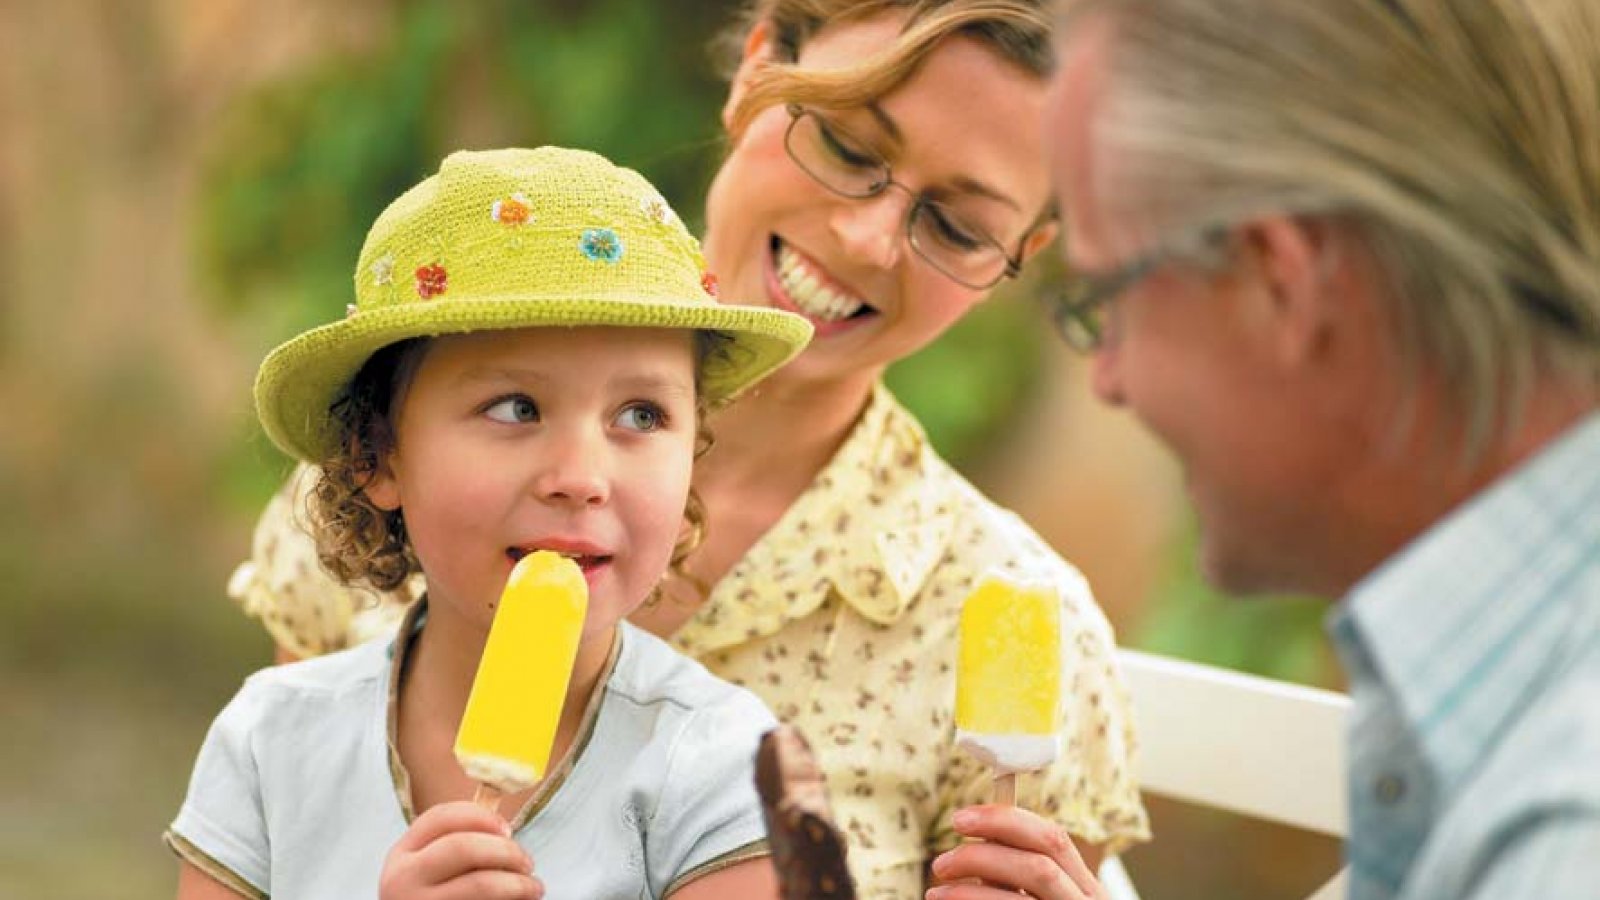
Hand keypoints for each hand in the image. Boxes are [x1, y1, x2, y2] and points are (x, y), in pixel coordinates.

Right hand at [379, 801, 544, 899]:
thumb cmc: (431, 897)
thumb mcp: (428, 869)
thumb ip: (456, 846)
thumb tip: (505, 830)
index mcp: (401, 854)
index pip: (440, 817)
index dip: (480, 816)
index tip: (509, 829)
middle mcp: (402, 880)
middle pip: (462, 847)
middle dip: (505, 850)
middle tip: (527, 862)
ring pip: (479, 884)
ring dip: (517, 883)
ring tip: (534, 887)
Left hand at [926, 804, 1099, 899]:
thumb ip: (1018, 877)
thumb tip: (974, 846)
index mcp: (1085, 888)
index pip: (1052, 839)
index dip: (1005, 820)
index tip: (961, 818)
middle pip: (1040, 860)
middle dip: (985, 852)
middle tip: (942, 862)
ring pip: (1027, 887)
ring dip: (973, 888)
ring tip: (937, 893)